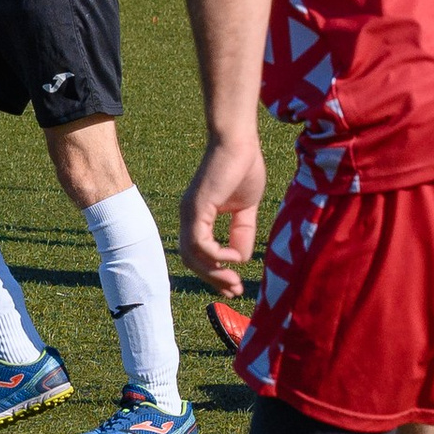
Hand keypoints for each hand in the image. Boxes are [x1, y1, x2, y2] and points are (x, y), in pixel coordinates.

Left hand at [180, 126, 268, 294]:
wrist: (239, 141)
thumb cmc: (243, 167)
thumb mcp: (245, 208)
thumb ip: (242, 231)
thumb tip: (240, 258)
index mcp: (198, 216)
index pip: (198, 254)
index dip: (215, 273)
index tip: (234, 286)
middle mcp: (188, 217)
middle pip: (192, 260)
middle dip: (213, 279)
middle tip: (234, 291)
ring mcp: (190, 212)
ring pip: (192, 256)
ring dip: (214, 273)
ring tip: (234, 281)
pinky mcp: (196, 208)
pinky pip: (199, 243)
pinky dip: (216, 256)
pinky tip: (234, 257)